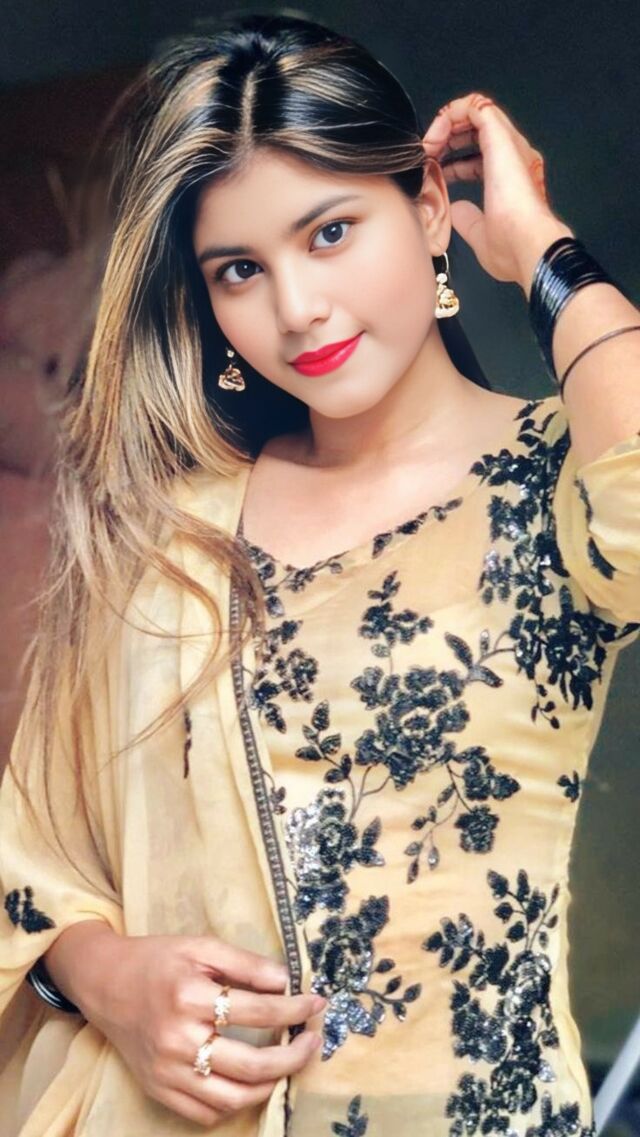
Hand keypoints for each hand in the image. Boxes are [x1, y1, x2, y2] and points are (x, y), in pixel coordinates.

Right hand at [45, 923, 324, 1128]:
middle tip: (313, 1041)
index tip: (317, 1003)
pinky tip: (252, 1083)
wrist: (105, 983)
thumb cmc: (157, 960)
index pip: (259, 1012)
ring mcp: (168, 1071)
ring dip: (270, 1084)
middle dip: (294, 1056)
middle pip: (252, 1064)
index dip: (295, 1009)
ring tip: (288, 1064)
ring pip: (233, 1097)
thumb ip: (245, 963)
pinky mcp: (159, 1089)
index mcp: (190, 997)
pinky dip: (236, 1103)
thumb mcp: (200, 946)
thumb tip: (286, 982)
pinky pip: (206, 1113)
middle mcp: (178, 1039)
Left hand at [422, 92, 573, 289]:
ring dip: (446, 125)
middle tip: (427, 157)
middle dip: (447, 139)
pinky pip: (474, 106)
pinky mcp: (500, 136)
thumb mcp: (480, 234)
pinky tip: (435, 137)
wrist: (528, 247)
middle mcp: (513, 157)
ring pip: (475, 113)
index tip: (434, 174)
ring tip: (428, 146)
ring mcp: (509, 144)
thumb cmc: (512, 248)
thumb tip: (458, 209)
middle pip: (476, 131)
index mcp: (510, 178)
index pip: (480, 156)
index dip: (452, 161)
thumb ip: (468, 218)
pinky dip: (450, 114)